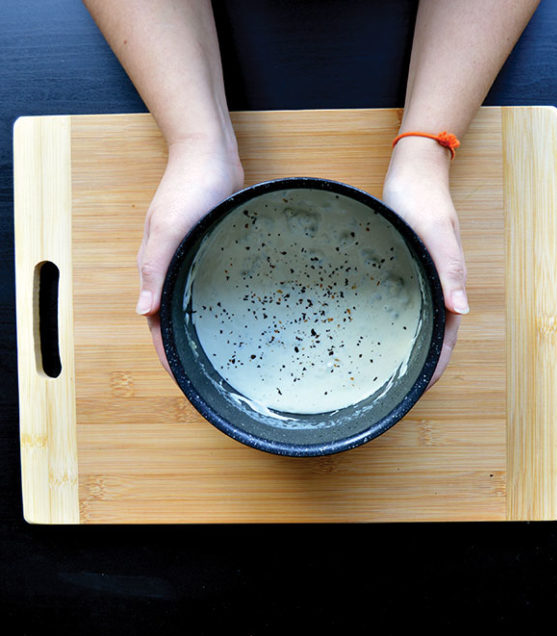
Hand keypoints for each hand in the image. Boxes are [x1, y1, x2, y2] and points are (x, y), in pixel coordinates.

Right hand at [136, 138, 243, 372]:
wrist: (209, 155)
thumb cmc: (189, 188)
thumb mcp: (170, 230)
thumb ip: (155, 269)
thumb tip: (142, 312)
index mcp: (155, 268)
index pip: (155, 323)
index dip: (166, 354)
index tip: (182, 380)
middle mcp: (170, 269)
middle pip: (172, 318)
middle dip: (184, 348)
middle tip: (207, 374)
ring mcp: (190, 259)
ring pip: (191, 304)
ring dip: (199, 329)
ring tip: (221, 354)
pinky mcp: (209, 250)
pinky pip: (208, 285)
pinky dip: (215, 305)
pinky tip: (235, 314)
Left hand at [383, 137, 467, 388]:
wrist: (414, 174)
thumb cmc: (421, 201)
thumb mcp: (435, 235)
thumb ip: (450, 270)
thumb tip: (463, 311)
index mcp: (448, 283)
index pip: (448, 335)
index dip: (437, 364)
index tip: (420, 389)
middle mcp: (437, 286)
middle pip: (434, 333)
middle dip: (422, 362)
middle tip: (399, 388)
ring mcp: (422, 279)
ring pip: (420, 320)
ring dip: (411, 344)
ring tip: (389, 368)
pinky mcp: (407, 269)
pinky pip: (407, 302)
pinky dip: (399, 321)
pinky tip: (379, 328)